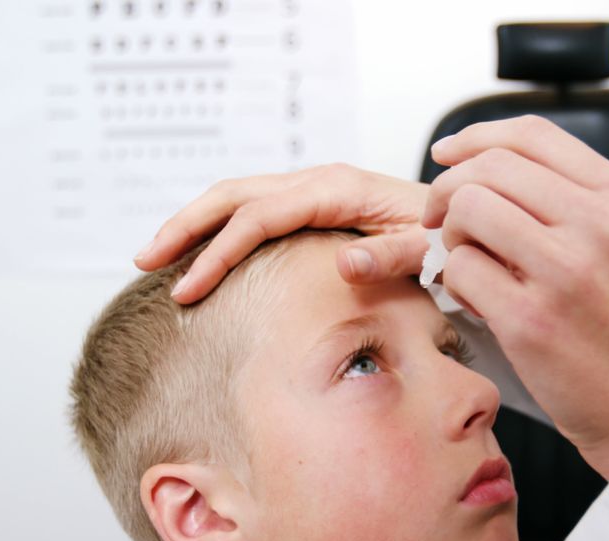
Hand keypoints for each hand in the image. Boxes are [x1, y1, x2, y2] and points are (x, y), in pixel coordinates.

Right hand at [134, 164, 429, 302]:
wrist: (464, 216)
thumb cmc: (447, 234)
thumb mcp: (429, 249)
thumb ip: (392, 255)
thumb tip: (344, 263)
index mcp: (337, 190)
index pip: (259, 218)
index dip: (218, 253)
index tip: (187, 290)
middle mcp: (318, 182)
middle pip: (233, 195)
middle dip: (184, 226)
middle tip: (144, 262)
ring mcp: (314, 190)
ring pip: (238, 197)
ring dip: (194, 223)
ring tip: (157, 256)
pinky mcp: (315, 203)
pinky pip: (256, 208)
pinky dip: (220, 227)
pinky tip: (203, 252)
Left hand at [425, 115, 608, 477]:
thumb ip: (578, 202)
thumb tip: (492, 170)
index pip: (532, 135)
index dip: (476, 137)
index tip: (447, 154)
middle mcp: (601, 224)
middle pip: (490, 167)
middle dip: (449, 190)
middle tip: (442, 222)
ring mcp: (566, 270)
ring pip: (468, 209)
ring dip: (450, 236)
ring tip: (469, 266)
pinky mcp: (531, 320)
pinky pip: (459, 269)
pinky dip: (455, 283)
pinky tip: (477, 303)